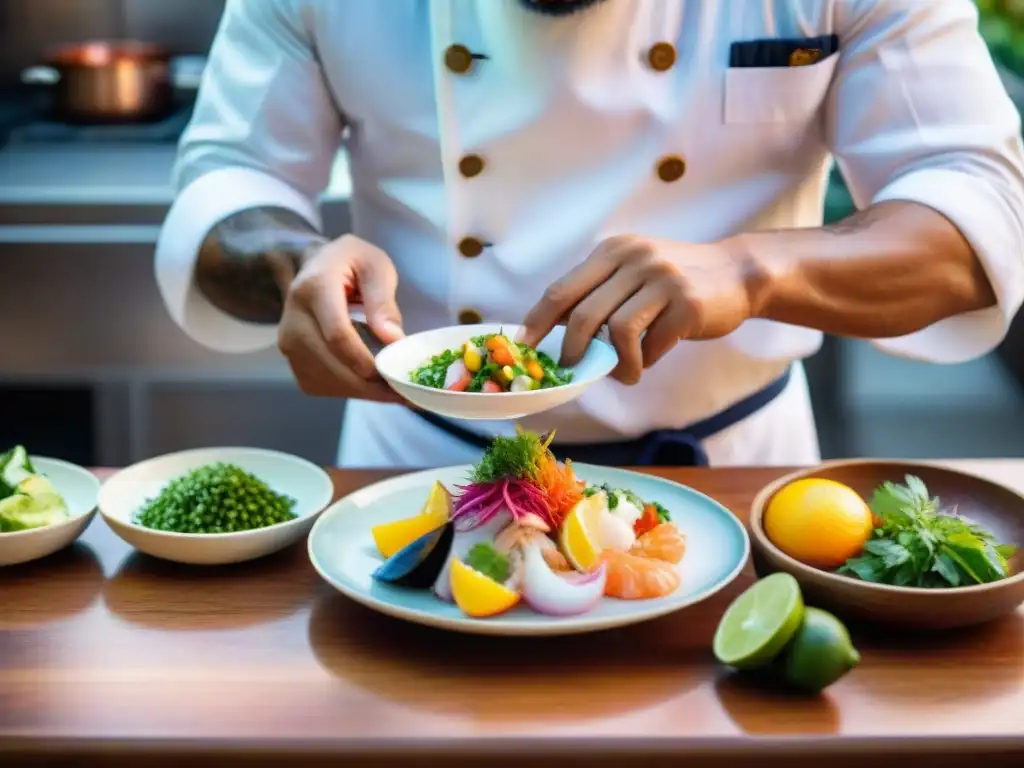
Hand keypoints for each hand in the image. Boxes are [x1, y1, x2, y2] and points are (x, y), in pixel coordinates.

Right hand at [278, 234, 404, 400]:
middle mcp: (293, 319)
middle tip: (405, 392)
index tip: (393, 373)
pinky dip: (350, 390)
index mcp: (313, 289)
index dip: (365, 358)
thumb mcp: (375, 266)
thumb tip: (392, 339)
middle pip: (332, 364)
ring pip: (327, 381)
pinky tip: (373, 385)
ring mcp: (289, 344)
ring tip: (394, 390)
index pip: (337, 334)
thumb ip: (383, 300)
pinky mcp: (293, 361)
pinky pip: (322, 386)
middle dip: (370, 383)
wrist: (316, 268)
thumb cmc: (351, 264)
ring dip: (363, 391)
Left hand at [519, 235, 756, 383]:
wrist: (738, 273)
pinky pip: (651, 344)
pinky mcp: (688, 304)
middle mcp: (635, 259)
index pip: (561, 289)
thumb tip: (553, 330)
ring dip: (615, 363)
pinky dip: (643, 362)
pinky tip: (646, 364)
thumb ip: (598, 293)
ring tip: (624, 373)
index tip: (523, 347)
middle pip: (583, 314)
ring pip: (617, 331)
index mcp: (613, 251)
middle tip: (573, 370)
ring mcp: (663, 280)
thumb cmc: (675, 282)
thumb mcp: (633, 273)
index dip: (537, 322)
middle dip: (571, 351)